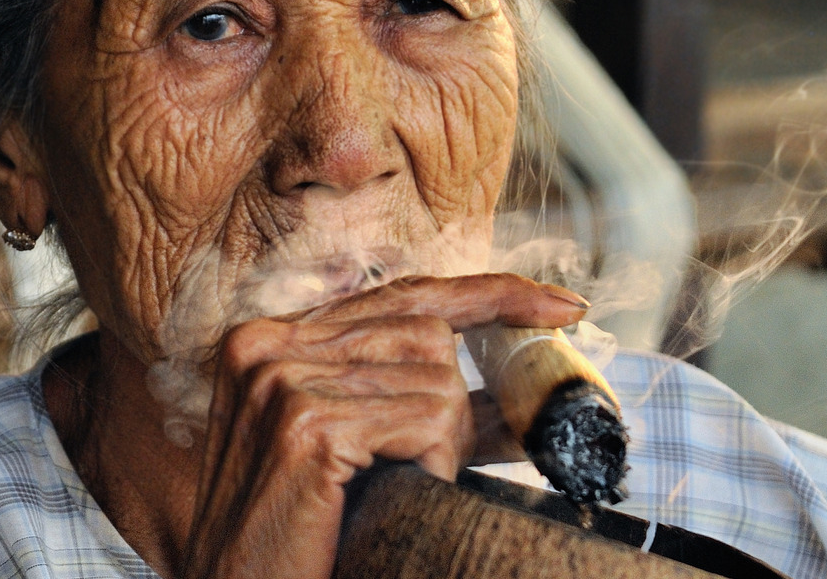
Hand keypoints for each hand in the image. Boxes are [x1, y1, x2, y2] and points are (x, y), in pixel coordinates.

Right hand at [181, 273, 587, 578]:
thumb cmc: (295, 534)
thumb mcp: (348, 448)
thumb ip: (412, 406)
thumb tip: (515, 400)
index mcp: (272, 338)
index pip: (399, 292)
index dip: (484, 293)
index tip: (558, 303)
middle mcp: (269, 342)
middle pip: (426, 332)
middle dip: (459, 400)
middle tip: (445, 460)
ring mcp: (282, 378)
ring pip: (434, 376)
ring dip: (442, 440)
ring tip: (396, 487)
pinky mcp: (306, 424)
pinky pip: (425, 419)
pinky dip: (433, 461)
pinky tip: (396, 495)